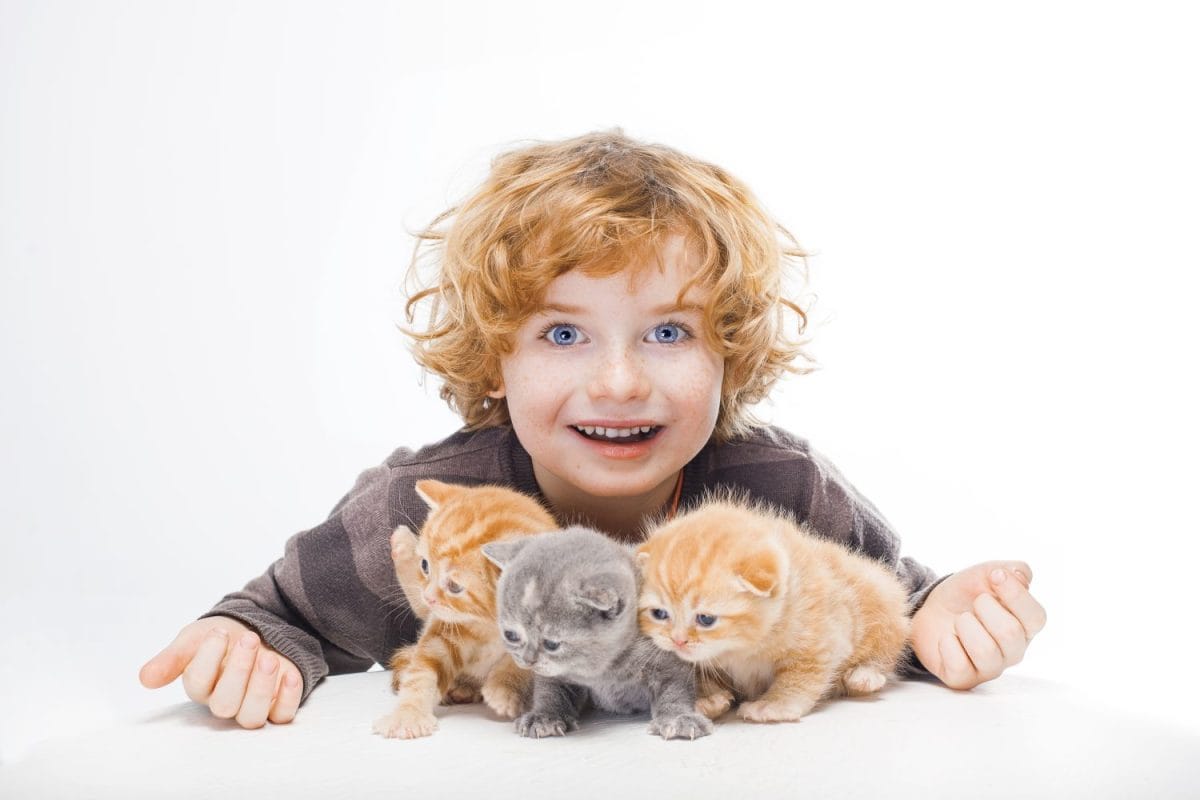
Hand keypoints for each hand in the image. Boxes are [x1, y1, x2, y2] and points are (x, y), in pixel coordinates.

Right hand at [138, 616, 302, 727]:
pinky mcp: (278, 705)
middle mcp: (225, 701)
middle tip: (248, 639)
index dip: (208, 659)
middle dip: (238, 670)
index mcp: (200, 686)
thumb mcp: (194, 639)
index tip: (220, 632)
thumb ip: (171, 658)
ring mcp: (252, 705)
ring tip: (269, 658)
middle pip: (225, 704)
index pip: (198, 684)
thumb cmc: (220, 639)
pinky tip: (289, 674)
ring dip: (261, 687)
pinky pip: (283, 715)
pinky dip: (288, 697)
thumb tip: (145, 678)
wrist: (254, 630)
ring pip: (252, 716)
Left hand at [909, 561, 1046, 689]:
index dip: (1016, 594)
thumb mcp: (989, 573)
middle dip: (985, 608)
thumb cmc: (966, 594)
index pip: (1036, 618)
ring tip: (960, 621)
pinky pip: (959, 665)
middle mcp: (1013, 651)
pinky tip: (947, 638)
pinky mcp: (964, 679)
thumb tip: (1020, 577)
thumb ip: (1014, 571)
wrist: (930, 609)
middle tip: (973, 604)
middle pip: (1010, 632)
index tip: (995, 576)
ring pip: (985, 650)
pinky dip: (947, 644)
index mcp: (1026, 626)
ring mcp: (990, 668)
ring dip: (965, 626)